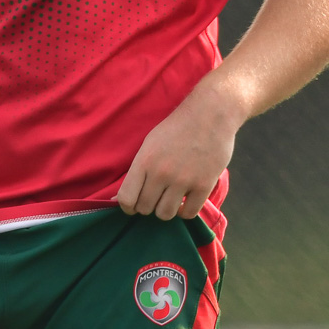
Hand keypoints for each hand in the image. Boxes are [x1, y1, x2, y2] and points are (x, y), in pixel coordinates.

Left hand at [117, 80, 243, 219]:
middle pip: (145, 208)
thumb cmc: (176, 128)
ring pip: (165, 214)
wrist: (210, 114)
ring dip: (165, 210)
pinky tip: (185, 201)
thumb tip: (117, 199)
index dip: (128, 207)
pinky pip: (189, 213)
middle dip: (148, 206)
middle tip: (156, 197)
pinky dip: (185, 211)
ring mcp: (183, 180)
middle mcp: (161, 173)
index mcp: (144, 161)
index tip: (134, 205)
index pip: (126, 199)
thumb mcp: (149, 144)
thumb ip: (136, 171)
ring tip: (170, 199)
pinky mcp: (204, 185)